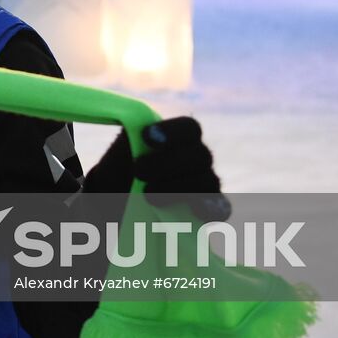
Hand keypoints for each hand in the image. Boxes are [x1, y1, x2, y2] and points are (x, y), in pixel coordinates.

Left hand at [83, 116, 229, 221]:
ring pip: (208, 181)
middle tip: (138, 170)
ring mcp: (207, 183)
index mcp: (181, 136)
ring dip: (178, 187)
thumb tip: (142, 133)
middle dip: (166, 163)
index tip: (145, 137)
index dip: (172, 132)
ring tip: (148, 194)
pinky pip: (220, 208)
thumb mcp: (122, 148)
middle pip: (199, 155)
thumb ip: (134, 135)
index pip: (190, 128)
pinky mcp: (210, 210)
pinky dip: (209, 208)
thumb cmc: (120, 169)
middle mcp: (199, 157)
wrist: (117, 199)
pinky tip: (192, 209)